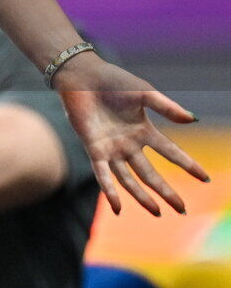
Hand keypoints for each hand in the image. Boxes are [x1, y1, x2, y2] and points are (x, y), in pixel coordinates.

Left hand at [55, 57, 209, 215]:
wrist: (82, 75)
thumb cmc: (112, 80)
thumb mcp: (143, 92)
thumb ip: (166, 106)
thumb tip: (193, 118)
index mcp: (143, 130)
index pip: (169, 152)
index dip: (187, 164)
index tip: (205, 178)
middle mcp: (128, 144)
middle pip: (150, 173)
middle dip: (166, 191)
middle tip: (182, 209)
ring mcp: (111, 149)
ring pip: (128, 179)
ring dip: (142, 196)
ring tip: (157, 212)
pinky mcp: (93, 149)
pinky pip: (102, 174)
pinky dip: (109, 191)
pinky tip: (117, 207)